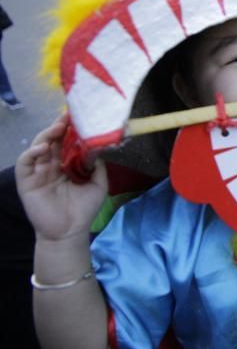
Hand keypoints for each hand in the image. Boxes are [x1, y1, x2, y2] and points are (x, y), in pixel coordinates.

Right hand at [15, 116, 107, 241]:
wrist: (69, 232)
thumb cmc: (83, 209)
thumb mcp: (98, 184)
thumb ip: (98, 166)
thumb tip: (100, 147)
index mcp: (66, 165)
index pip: (66, 142)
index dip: (70, 130)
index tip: (77, 116)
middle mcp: (51, 165)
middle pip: (51, 141)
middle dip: (58, 127)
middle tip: (67, 117)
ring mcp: (38, 172)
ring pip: (37, 147)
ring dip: (45, 136)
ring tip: (56, 128)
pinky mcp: (27, 182)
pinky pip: (25, 163)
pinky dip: (31, 153)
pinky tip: (42, 148)